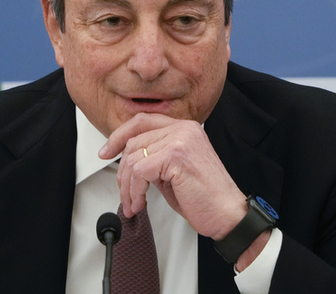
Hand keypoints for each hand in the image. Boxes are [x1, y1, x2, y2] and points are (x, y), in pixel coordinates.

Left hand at [99, 112, 246, 239]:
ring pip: (133, 158)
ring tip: (134, 202)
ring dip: (128, 186)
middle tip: (125, 192)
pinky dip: (134, 191)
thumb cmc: (205, 197)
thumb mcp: (174, 171)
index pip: (142, 121)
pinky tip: (140, 203)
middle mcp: (184, 129)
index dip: (119, 136)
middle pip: (134, 141)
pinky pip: (139, 172)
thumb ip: (155, 157)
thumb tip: (128, 161)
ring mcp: (180, 140)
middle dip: (123, 172)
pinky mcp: (176, 155)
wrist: (228, 214)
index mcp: (185, 128)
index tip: (107, 151)